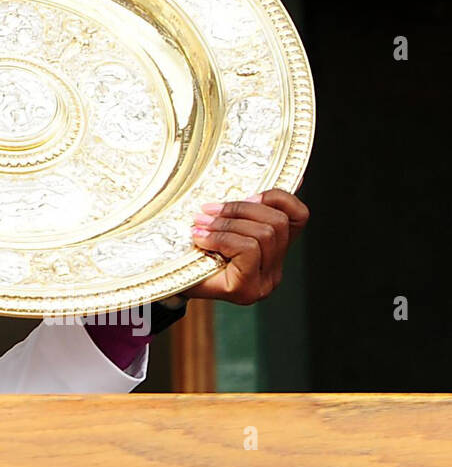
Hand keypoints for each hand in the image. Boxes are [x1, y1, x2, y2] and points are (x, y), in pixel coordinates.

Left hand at [182, 189, 309, 304]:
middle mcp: (275, 269)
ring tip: (199, 224)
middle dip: (240, 209)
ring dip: (226, 224)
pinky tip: (200, 240)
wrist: (166, 278)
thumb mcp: (221, 220)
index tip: (247, 193)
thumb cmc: (193, 248)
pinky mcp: (248, 289)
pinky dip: (221, 238)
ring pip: (263, 234)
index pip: (299, 216)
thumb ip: (245, 205)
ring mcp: (264, 282)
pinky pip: (247, 249)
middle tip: (207, 210)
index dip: (277, 197)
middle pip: (278, 222)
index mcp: (274, 249)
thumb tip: (289, 177)